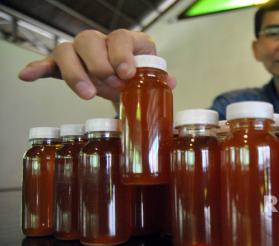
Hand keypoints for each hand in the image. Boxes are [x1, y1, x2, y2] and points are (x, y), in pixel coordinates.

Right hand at [18, 29, 176, 101]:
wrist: (122, 84)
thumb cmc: (136, 79)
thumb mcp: (149, 80)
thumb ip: (157, 80)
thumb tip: (169, 83)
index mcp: (127, 42)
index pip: (121, 37)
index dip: (122, 54)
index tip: (126, 75)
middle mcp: (101, 42)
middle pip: (90, 41)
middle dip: (99, 65)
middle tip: (110, 86)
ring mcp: (80, 53)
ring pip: (67, 50)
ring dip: (74, 73)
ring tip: (87, 95)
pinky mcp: (62, 66)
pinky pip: (48, 63)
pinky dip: (38, 68)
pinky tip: (28, 76)